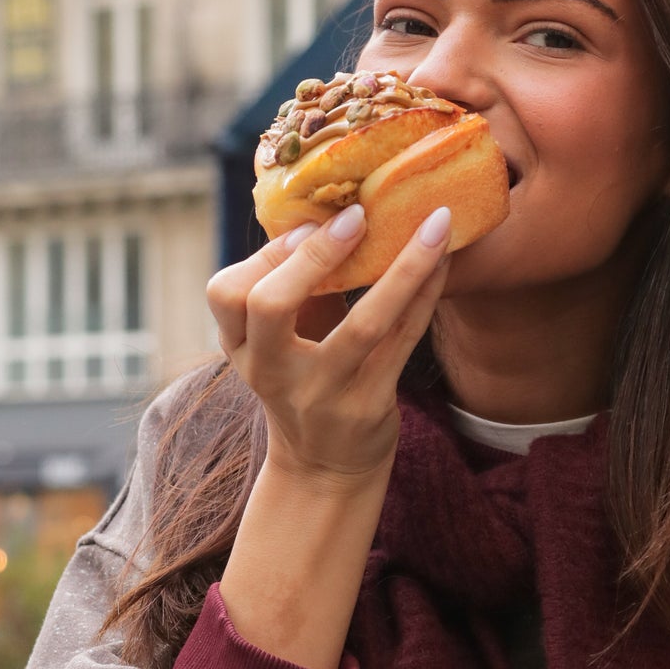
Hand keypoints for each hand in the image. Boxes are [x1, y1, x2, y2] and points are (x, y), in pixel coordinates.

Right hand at [207, 203, 452, 489]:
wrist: (325, 468)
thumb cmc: (303, 379)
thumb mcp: (276, 341)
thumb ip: (288, 284)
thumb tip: (325, 200)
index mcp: (242, 349)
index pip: (227, 294)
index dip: (268, 254)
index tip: (309, 224)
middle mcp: (273, 373)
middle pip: (269, 306)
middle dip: (313, 256)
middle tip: (356, 216)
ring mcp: (322, 394)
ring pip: (362, 324)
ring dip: (403, 267)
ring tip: (434, 223)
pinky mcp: (369, 406)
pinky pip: (404, 341)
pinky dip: (425, 294)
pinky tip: (442, 260)